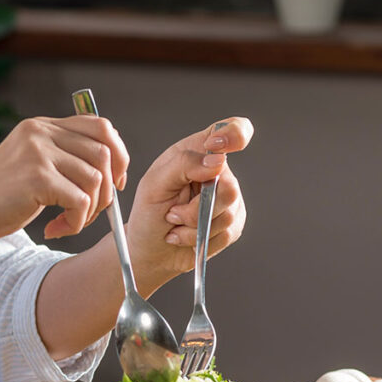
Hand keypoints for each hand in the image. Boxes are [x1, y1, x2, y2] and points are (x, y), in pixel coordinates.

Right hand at [0, 116, 129, 250]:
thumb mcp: (31, 165)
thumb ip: (63, 157)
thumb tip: (113, 166)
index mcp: (41, 126)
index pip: (100, 125)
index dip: (118, 153)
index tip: (115, 181)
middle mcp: (40, 132)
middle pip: (104, 153)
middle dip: (108, 188)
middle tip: (92, 211)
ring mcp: (38, 153)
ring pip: (95, 179)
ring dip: (90, 210)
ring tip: (69, 222)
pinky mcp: (37, 178)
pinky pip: (81, 201)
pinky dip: (76, 222)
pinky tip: (55, 228)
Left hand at [126, 117, 253, 293]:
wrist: (149, 250)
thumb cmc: (148, 214)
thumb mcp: (153, 185)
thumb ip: (183, 165)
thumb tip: (217, 161)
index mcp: (196, 152)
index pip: (231, 131)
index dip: (234, 134)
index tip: (217, 149)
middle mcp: (216, 172)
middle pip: (229, 187)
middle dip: (194, 209)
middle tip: (171, 213)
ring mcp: (228, 198)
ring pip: (227, 215)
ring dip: (193, 228)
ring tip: (174, 225)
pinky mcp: (233, 223)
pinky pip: (227, 233)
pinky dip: (200, 240)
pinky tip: (184, 237)